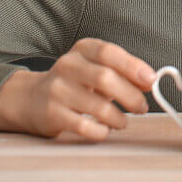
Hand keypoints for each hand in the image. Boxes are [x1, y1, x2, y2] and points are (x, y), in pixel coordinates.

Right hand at [0, 38, 155, 141]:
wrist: (30, 98)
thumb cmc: (73, 82)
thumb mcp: (94, 67)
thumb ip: (122, 71)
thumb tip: (150, 81)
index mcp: (82, 50)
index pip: (109, 53)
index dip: (133, 66)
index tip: (151, 80)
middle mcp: (67, 66)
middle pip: (105, 78)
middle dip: (130, 95)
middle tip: (142, 106)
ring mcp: (57, 90)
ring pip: (97, 105)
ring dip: (118, 117)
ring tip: (123, 121)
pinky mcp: (52, 114)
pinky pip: (84, 126)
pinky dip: (101, 131)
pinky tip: (105, 129)